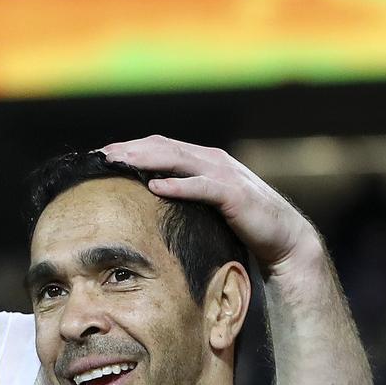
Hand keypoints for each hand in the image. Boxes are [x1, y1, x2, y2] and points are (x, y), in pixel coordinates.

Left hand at [99, 135, 321, 275]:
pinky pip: (202, 187)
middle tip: (102, 155)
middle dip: (132, 149)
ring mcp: (224, 175)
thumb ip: (184, 195)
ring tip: (120, 162)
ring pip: (179, 160)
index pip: (161, 146)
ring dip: (147, 159)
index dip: (132, 147)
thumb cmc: (241, 223)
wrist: (283, 238)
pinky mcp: (234, 194)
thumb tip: (148, 197)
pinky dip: (179, 185)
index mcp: (203, 160)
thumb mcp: (206, 204)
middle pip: (164, 147)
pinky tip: (155, 186)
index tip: (103, 155)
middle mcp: (212, 160)